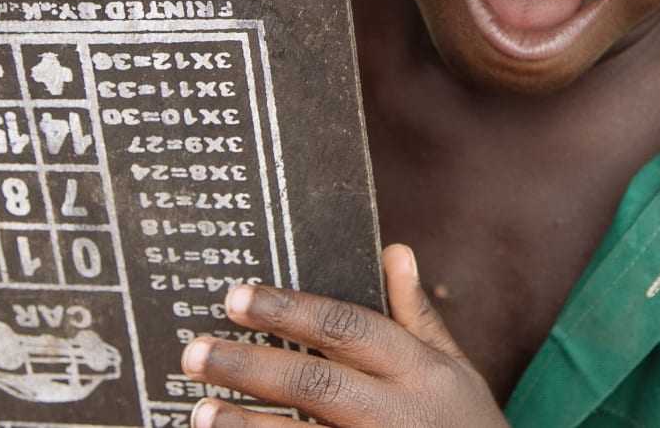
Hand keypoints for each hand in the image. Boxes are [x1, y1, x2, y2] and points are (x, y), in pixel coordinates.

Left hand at [180, 244, 506, 427]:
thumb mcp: (455, 370)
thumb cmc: (465, 426)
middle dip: (250, 366)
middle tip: (194, 352)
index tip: (236, 296)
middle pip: (315, 383)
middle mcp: (398, 411)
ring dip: (247, 426)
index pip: (347, 328)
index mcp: (419, 369)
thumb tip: (394, 250)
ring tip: (200, 411)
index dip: (289, 311)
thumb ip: (417, 317)